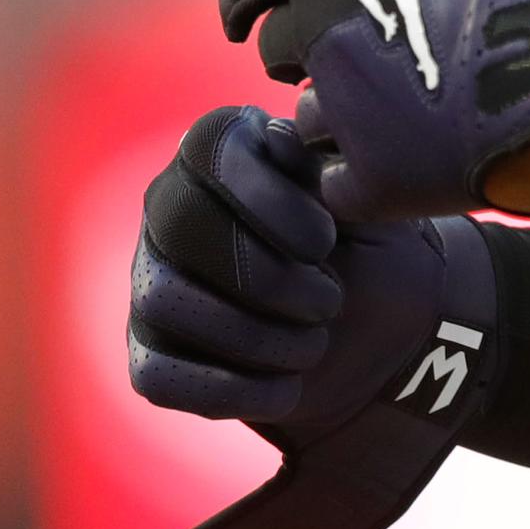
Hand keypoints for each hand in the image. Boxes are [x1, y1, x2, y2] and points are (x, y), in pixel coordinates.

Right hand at [128, 105, 481, 435]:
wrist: (380, 337)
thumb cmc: (371, 250)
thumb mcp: (366, 204)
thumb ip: (326, 166)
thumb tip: (280, 138)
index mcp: (224, 151)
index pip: (212, 148)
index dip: (268, 198)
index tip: (327, 241)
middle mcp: (171, 206)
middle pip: (179, 224)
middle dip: (266, 276)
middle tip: (330, 301)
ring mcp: (152, 280)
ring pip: (164, 299)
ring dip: (255, 335)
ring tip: (315, 343)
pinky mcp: (149, 354)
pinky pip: (157, 376)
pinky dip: (231, 390)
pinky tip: (287, 387)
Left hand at [218, 0, 529, 220]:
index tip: (252, 17)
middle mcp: (320, 31)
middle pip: (278, 52)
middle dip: (315, 55)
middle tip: (378, 55)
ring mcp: (345, 110)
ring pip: (304, 123)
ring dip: (342, 118)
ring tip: (413, 105)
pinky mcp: (376, 181)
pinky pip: (335, 187)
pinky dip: (366, 178)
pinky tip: (417, 154)